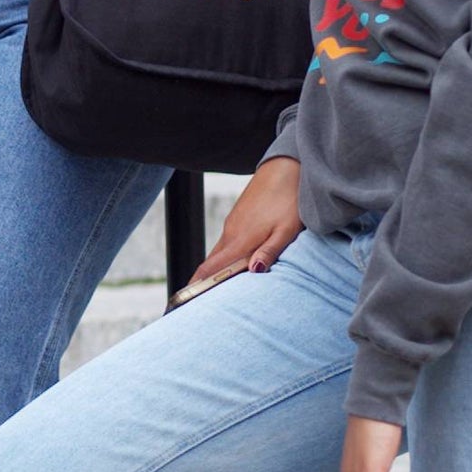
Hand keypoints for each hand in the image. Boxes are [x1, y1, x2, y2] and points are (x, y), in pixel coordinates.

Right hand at [185, 158, 302, 295]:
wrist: (287, 168)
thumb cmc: (290, 201)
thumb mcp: (286, 231)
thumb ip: (270, 252)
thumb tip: (254, 272)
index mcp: (241, 240)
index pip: (210, 269)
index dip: (195, 287)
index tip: (181, 302)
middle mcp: (231, 232)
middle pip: (210, 263)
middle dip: (200, 282)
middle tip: (194, 302)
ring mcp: (233, 223)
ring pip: (219, 252)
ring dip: (213, 270)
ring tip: (212, 288)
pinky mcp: (238, 217)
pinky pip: (226, 242)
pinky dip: (223, 256)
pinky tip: (232, 263)